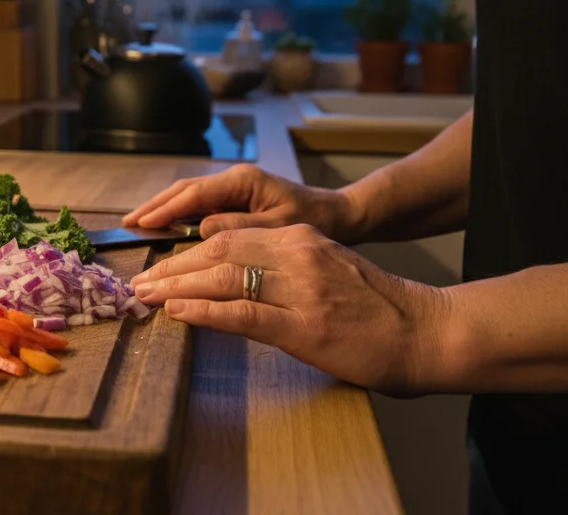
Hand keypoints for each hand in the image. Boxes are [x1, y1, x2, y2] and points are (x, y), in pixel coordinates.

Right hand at [123, 164, 366, 243]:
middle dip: (155, 206)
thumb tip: (200, 231)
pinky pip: (199, 204)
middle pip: (184, 190)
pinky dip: (178, 214)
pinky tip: (164, 227)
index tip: (141, 224)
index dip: (164, 210)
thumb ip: (241, 227)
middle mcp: (234, 179)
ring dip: (162, 209)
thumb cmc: (314, 221)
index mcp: (243, 181)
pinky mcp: (235, 198)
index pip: (193, 194)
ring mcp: (233, 187)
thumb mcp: (280, 228)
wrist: (339, 215)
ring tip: (137, 225)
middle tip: (128, 224)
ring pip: (188, 195)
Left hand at [130, 225, 449, 395]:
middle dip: (172, 267)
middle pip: (218, 250)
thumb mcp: (327, 271)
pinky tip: (179, 313)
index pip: (229, 235)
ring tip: (146, 297)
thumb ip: (283, 268)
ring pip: (223, 277)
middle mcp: (297, 254)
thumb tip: (231, 280)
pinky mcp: (306, 326)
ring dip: (177, 287)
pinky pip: (243, 313)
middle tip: (140, 283)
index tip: (158, 267)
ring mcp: (301, 289)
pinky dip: (205, 311)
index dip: (186, 252)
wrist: (428, 332)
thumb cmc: (378, 309)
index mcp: (300, 238)